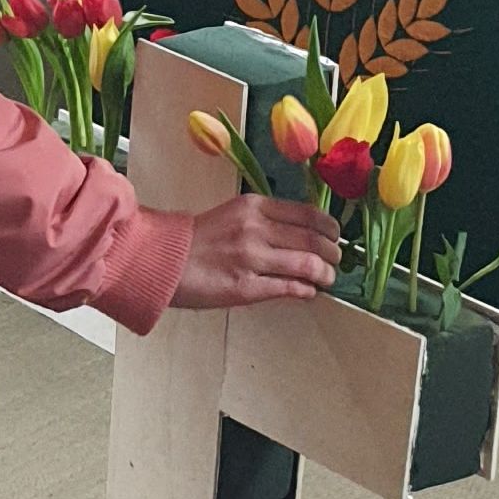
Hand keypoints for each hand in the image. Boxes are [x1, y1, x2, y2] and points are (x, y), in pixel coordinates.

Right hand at [170, 194, 341, 307]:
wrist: (163, 260)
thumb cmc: (197, 239)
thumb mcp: (233, 215)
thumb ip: (265, 221)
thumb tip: (301, 233)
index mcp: (254, 206)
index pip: (308, 214)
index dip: (329, 228)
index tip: (334, 236)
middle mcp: (256, 229)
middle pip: (313, 240)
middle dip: (332, 253)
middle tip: (334, 261)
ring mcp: (252, 258)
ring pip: (308, 264)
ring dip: (325, 274)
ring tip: (326, 279)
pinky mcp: (246, 287)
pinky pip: (289, 288)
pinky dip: (306, 291)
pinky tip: (308, 292)